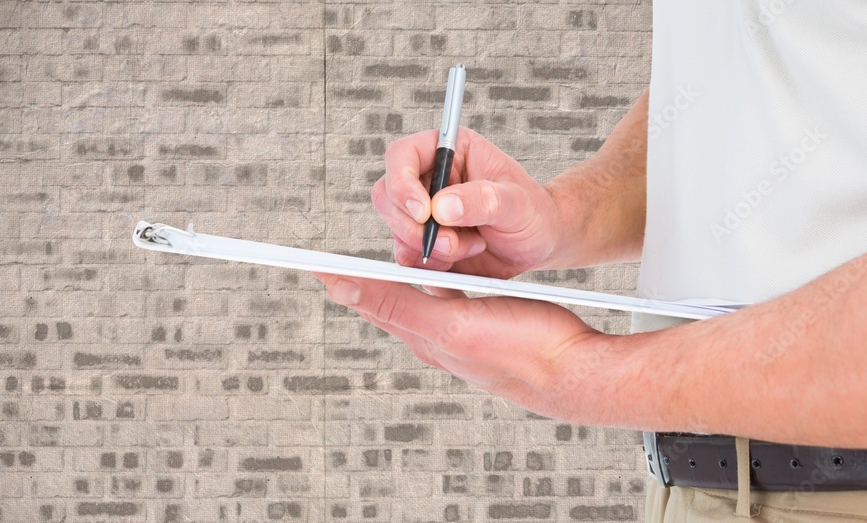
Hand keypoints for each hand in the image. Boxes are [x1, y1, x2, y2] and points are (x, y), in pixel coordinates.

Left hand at [311, 272, 606, 420]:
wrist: (577, 369)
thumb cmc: (523, 349)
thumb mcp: (452, 323)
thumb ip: (397, 304)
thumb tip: (341, 287)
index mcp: (422, 335)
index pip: (369, 302)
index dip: (341, 280)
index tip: (310, 262)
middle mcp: (434, 337)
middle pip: (388, 300)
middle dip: (365, 277)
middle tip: (339, 256)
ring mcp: (458, 333)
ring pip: (416, 298)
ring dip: (398, 275)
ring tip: (380, 259)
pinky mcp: (483, 326)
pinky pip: (446, 299)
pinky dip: (435, 279)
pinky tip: (438, 270)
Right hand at [376, 127, 564, 278]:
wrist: (539, 244)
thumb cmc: (533, 212)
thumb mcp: (517, 202)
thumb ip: (483, 199)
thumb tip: (441, 206)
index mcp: (448, 152)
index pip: (402, 156)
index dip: (402, 183)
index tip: (424, 212)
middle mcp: (428, 179)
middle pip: (388, 197)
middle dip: (414, 226)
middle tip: (450, 242)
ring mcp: (423, 212)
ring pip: (396, 230)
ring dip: (428, 248)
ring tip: (470, 247)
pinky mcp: (423, 242)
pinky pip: (406, 256)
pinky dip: (430, 264)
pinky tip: (460, 258)